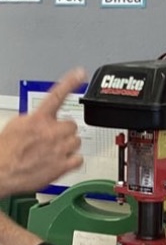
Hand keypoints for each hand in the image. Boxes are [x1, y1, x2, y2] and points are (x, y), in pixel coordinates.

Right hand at [0, 67, 85, 196]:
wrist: (2, 171)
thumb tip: (42, 119)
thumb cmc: (6, 151)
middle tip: (53, 138)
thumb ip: (34, 119)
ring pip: (76, 141)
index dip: (70, 83)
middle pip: (72, 125)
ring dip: (68, 145)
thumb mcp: (15, 125)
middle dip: (64, 131)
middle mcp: (51, 131)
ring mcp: (59, 148)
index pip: (56, 95)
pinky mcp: (64, 165)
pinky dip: (72, 161)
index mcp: (37, 119)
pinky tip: (60, 161)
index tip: (80, 73)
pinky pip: (79, 158)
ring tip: (53, 151)